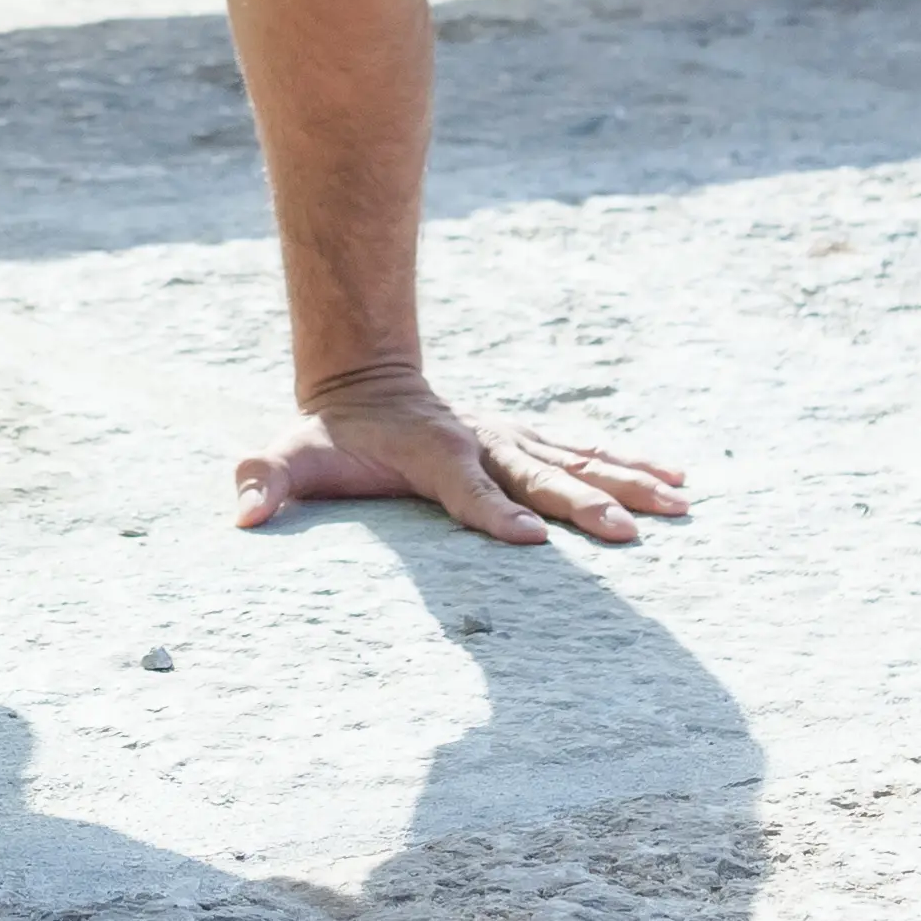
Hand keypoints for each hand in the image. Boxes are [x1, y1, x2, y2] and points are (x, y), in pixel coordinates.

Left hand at [233, 364, 694, 546]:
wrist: (363, 380)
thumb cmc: (327, 435)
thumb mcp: (287, 457)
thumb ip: (263, 483)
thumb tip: (239, 513)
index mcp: (432, 453)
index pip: (465, 488)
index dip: (492, 513)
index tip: (528, 540)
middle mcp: (482, 443)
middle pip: (539, 477)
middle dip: (586, 505)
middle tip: (629, 534)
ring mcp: (510, 440)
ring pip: (578, 459)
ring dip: (628, 481)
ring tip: (680, 504)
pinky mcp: (526, 442)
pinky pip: (586, 451)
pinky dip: (631, 462)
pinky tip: (676, 479)